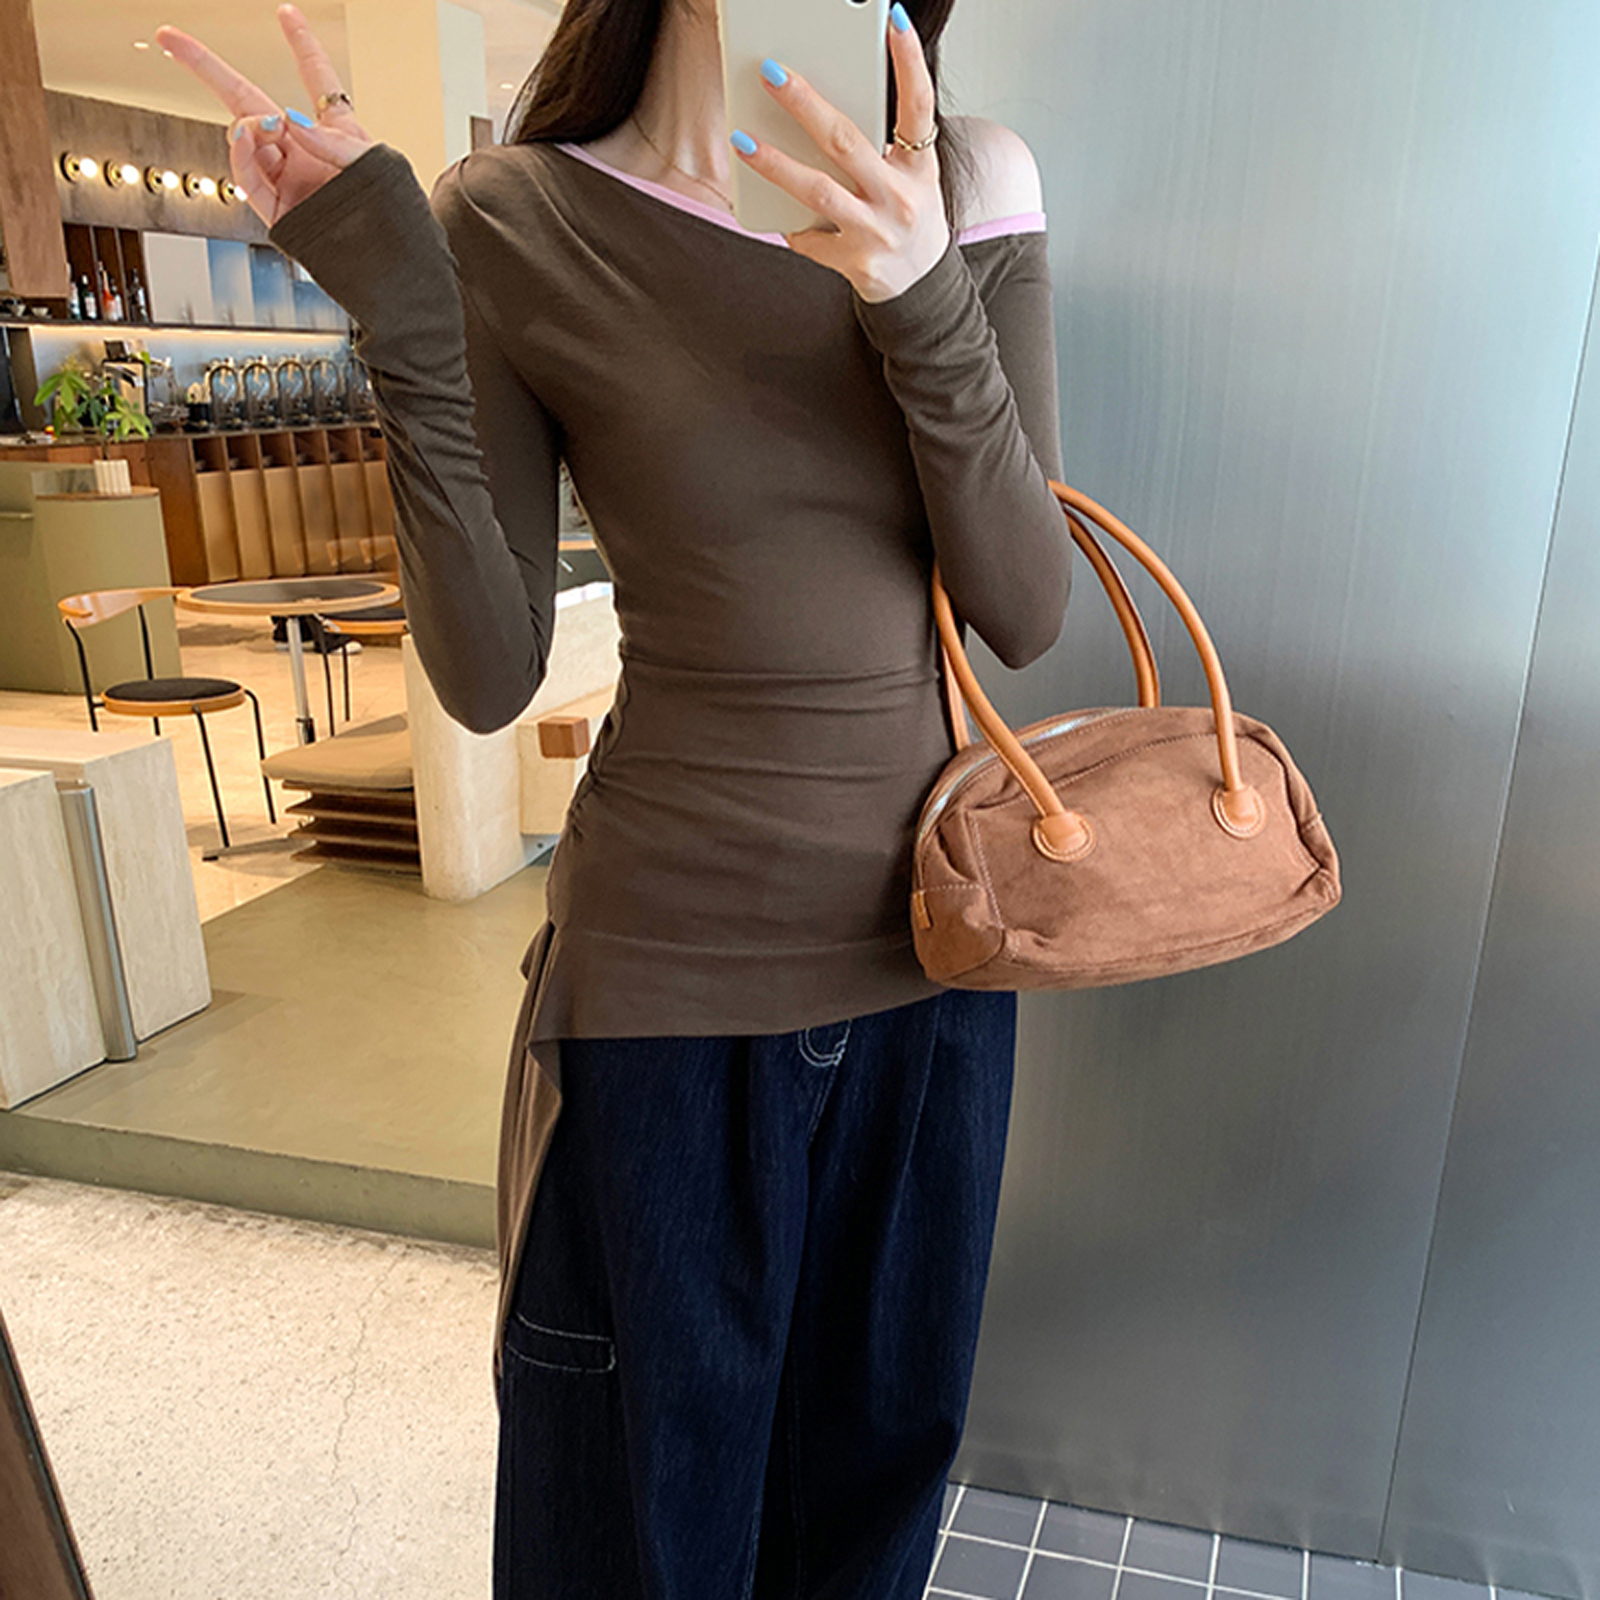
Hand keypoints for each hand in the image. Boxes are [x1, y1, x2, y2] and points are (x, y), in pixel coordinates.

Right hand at [154, 4, 373, 229]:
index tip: (287, 12)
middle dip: (208, 68)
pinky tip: (246, 139)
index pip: (317, 79)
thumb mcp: (374, 165)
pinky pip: (249, 180)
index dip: (302, 43)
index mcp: (337, 134)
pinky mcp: (280, 212)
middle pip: (249, 101)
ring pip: (246, 140)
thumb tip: (286, 120)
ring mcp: (290, 180)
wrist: (394, 268)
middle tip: (172, 38)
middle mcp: (305, 153)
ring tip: (261, 129)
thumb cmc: (394, 217)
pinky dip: (243, 157)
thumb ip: (331, 140)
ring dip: (247, 127)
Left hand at [731, 3, 950, 303]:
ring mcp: (877, 232)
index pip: (918, 105)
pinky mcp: (856, 262)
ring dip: (775, 163)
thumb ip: (878, 145)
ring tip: (742, 139)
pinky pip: (810, 238)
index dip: (908, 61)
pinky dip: (790, 225)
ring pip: (818, 190)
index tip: (894, 19)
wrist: (920, 285)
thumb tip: (816, 111)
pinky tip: (773, 211)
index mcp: (919, 166)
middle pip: (846, 141)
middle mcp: (901, 197)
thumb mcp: (909, 177)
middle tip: (771, 72)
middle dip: (805, 104)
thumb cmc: (905, 217)